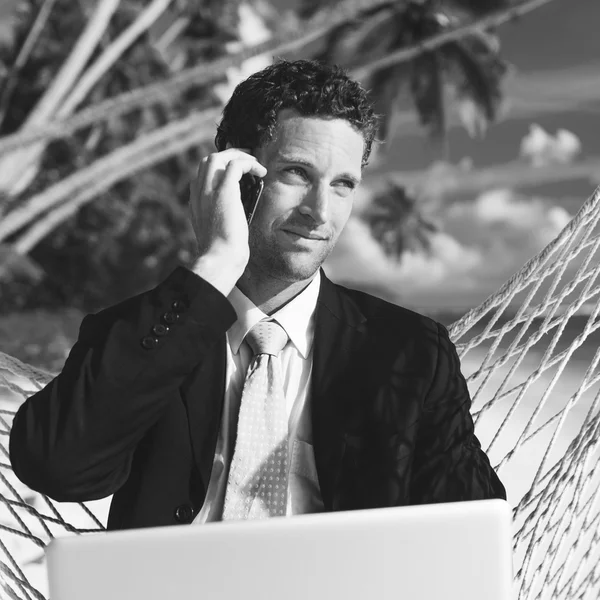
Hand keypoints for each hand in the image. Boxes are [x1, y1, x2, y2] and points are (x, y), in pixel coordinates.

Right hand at [189, 148, 266, 294]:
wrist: (220, 258)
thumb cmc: (224, 252)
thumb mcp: (218, 232)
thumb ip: (221, 218)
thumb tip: (236, 214)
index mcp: (196, 203)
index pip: (203, 175)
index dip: (220, 169)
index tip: (237, 172)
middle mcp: (199, 193)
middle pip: (209, 161)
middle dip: (229, 155)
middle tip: (247, 159)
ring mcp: (209, 190)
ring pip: (219, 157)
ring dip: (239, 155)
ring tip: (255, 163)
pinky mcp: (224, 191)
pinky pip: (235, 164)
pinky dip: (249, 163)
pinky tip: (261, 171)